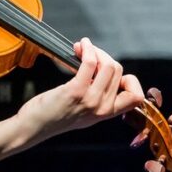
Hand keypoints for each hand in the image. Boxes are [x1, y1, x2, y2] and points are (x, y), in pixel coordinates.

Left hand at [16, 37, 144, 142]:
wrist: (35, 126)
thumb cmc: (55, 115)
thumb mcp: (84, 111)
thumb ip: (98, 97)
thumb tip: (103, 69)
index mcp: (108, 113)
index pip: (137, 96)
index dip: (128, 80)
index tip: (110, 72)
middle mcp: (103, 108)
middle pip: (118, 71)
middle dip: (104, 56)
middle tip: (88, 53)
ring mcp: (91, 100)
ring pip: (108, 65)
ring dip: (95, 51)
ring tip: (82, 48)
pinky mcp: (75, 91)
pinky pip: (90, 63)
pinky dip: (88, 49)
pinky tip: (81, 45)